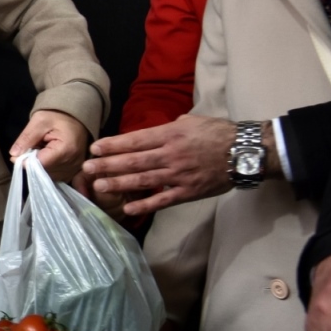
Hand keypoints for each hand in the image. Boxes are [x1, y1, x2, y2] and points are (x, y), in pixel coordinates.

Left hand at [9, 109, 89, 183]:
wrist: (76, 117)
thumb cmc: (58, 116)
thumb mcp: (39, 121)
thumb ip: (26, 138)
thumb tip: (13, 155)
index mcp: (66, 150)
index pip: (40, 164)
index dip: (25, 161)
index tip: (16, 155)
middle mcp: (73, 163)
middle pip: (43, 172)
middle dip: (32, 163)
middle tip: (30, 148)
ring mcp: (75, 170)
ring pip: (48, 176)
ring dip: (39, 166)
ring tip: (40, 150)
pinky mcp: (74, 172)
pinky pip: (55, 176)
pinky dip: (47, 169)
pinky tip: (47, 156)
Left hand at [82, 114, 239, 215]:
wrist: (244, 152)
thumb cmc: (216, 132)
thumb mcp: (189, 121)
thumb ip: (165, 129)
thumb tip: (146, 136)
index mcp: (170, 135)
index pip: (135, 140)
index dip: (113, 145)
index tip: (94, 149)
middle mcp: (171, 155)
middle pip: (133, 161)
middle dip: (107, 165)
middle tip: (86, 169)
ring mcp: (179, 175)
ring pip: (144, 180)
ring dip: (119, 184)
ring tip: (99, 187)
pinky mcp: (188, 192)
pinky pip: (163, 200)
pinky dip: (145, 205)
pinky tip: (128, 208)